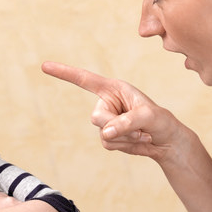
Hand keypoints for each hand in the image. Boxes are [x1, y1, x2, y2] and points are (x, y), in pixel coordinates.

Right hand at [41, 61, 192, 164]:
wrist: (167, 141)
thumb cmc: (161, 121)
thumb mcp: (148, 117)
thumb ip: (126, 122)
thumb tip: (106, 133)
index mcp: (114, 88)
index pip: (84, 79)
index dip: (64, 73)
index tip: (44, 66)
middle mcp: (107, 102)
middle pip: (96, 117)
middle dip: (116, 126)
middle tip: (138, 127)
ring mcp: (107, 121)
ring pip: (102, 133)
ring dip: (125, 138)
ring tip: (142, 133)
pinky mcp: (109, 136)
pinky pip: (108, 144)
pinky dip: (125, 146)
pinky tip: (138, 141)